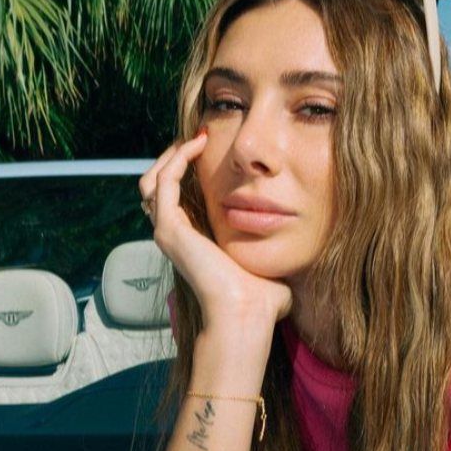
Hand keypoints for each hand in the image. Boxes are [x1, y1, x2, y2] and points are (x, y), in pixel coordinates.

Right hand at [139, 130, 292, 326]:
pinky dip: (179, 158)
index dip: (190, 170)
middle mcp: (174, 235)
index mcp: (194, 241)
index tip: (213, 148)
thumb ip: (273, 253)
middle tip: (200, 136)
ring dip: (173, 154)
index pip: (178, 197)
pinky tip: (199, 143)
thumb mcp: (267, 264)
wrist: (247, 314)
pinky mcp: (170, 228)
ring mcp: (168, 232)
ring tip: (198, 136)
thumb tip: (296, 254)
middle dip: (176, 157)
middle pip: (159, 184)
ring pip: (154, 179)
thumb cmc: (262, 299)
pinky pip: (165, 181)